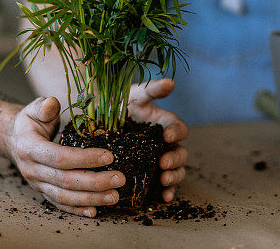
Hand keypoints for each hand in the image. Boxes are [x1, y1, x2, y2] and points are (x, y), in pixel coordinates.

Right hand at [7, 96, 125, 217]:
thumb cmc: (30, 122)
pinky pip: (60, 204)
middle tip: (119, 179)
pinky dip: (77, 210)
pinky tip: (95, 211)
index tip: (109, 156)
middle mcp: (32, 170)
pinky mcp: (43, 192)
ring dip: (91, 199)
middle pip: (65, 181)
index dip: (85, 159)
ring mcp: (37, 184)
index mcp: (30, 148)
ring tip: (114, 196)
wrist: (14, 140)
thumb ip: (43, 106)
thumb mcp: (34, 110)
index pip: (60, 157)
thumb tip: (51, 103)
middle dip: (95, 182)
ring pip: (64, 196)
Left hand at [127, 79, 188, 201]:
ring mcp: (158, 160)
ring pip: (177, 171)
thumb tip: (171, 82)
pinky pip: (165, 187)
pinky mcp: (150, 175)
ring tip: (164, 179)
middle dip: (175, 159)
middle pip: (181, 153)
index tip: (166, 136)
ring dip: (175, 177)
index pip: (179, 129)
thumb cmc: (120, 106)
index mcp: (165, 124)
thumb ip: (152, 89)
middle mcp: (165, 144)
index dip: (177, 133)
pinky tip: (164, 197)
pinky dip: (168, 192)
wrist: (98, 120)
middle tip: (163, 163)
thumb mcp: (134, 95)